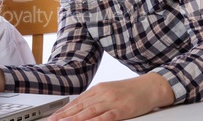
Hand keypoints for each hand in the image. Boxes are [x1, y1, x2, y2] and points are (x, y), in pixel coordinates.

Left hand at [47, 73, 173, 120]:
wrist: (150, 85)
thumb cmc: (130, 90)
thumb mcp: (109, 91)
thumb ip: (95, 99)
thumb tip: (79, 108)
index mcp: (98, 89)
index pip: (76, 102)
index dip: (63, 111)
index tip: (52, 117)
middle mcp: (102, 94)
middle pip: (79, 107)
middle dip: (64, 116)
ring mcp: (112, 101)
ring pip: (89, 112)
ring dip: (75, 119)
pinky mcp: (122, 109)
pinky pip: (107, 117)